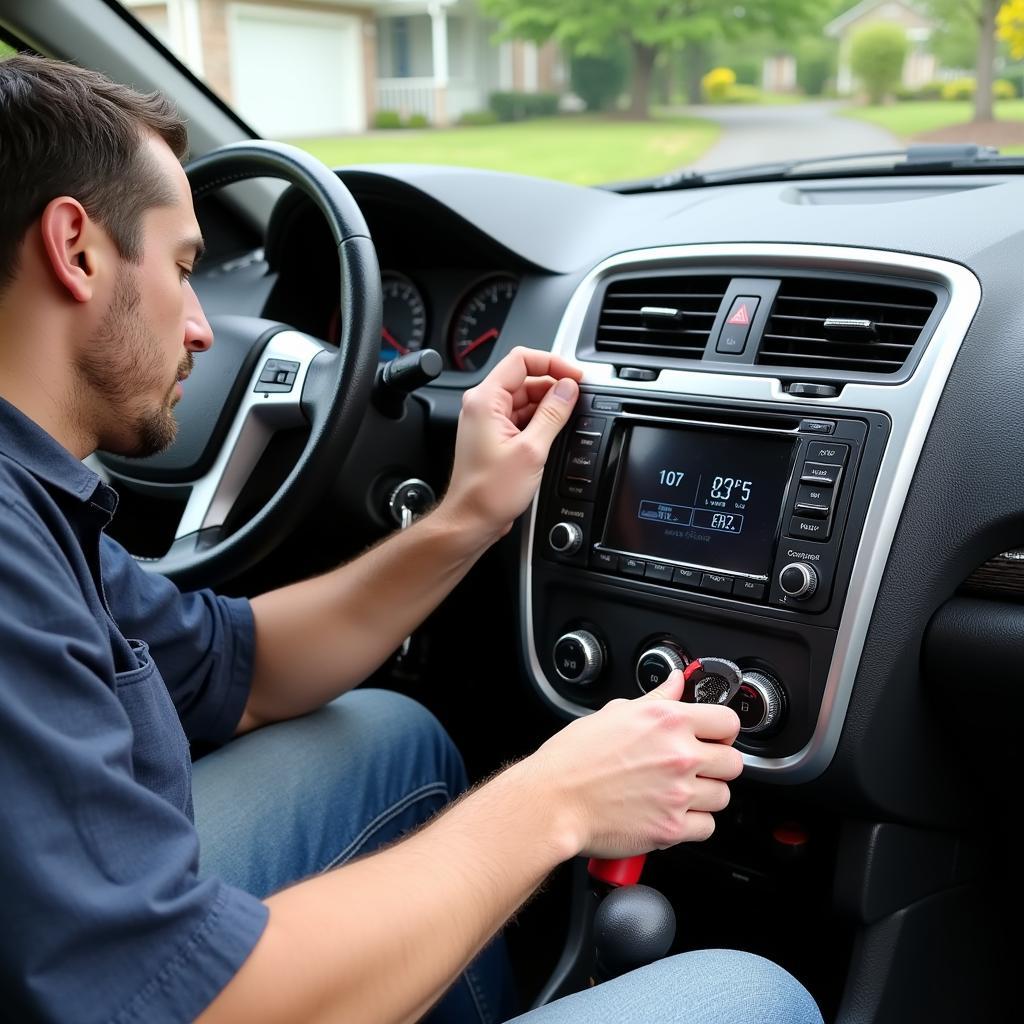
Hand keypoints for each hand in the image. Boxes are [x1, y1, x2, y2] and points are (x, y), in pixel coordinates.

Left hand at [438, 346, 581, 543]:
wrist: (472, 520)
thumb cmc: (488, 493)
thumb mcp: (531, 450)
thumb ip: (553, 414)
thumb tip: (569, 389)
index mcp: (485, 400)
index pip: (521, 359)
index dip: (552, 363)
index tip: (574, 376)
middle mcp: (483, 406)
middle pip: (525, 378)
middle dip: (554, 386)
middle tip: (577, 399)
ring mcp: (488, 421)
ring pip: (525, 398)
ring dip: (548, 405)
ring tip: (567, 420)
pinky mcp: (495, 436)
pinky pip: (522, 417)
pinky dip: (540, 420)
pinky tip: (554, 432)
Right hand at [520, 670, 742, 859]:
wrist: (553, 801)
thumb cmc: (574, 758)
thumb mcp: (615, 713)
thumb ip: (656, 698)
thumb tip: (676, 681)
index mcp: (668, 721)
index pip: (728, 721)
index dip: (722, 730)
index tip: (714, 736)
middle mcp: (679, 756)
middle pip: (733, 763)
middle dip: (717, 765)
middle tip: (696, 767)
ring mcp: (678, 794)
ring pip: (723, 796)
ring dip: (706, 795)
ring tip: (678, 792)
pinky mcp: (671, 829)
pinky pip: (707, 827)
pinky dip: (693, 824)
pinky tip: (671, 813)